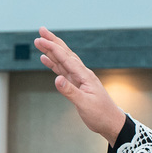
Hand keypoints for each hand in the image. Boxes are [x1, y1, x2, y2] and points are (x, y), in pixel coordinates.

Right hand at [35, 27, 127, 144]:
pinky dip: (54, 63)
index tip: (40, 39)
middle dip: (53, 42)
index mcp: (84, 76)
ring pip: (63, 60)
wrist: (111, 122)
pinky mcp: (76, 84)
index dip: (52, 48)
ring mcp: (79, 78)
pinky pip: (63, 70)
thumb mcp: (85, 104)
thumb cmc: (100, 114)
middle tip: (41, 30)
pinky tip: (46, 59)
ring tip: (40, 41)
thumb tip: (57, 79)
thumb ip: (70, 92)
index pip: (66, 58)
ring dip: (51, 50)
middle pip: (65, 53)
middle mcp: (82, 74)